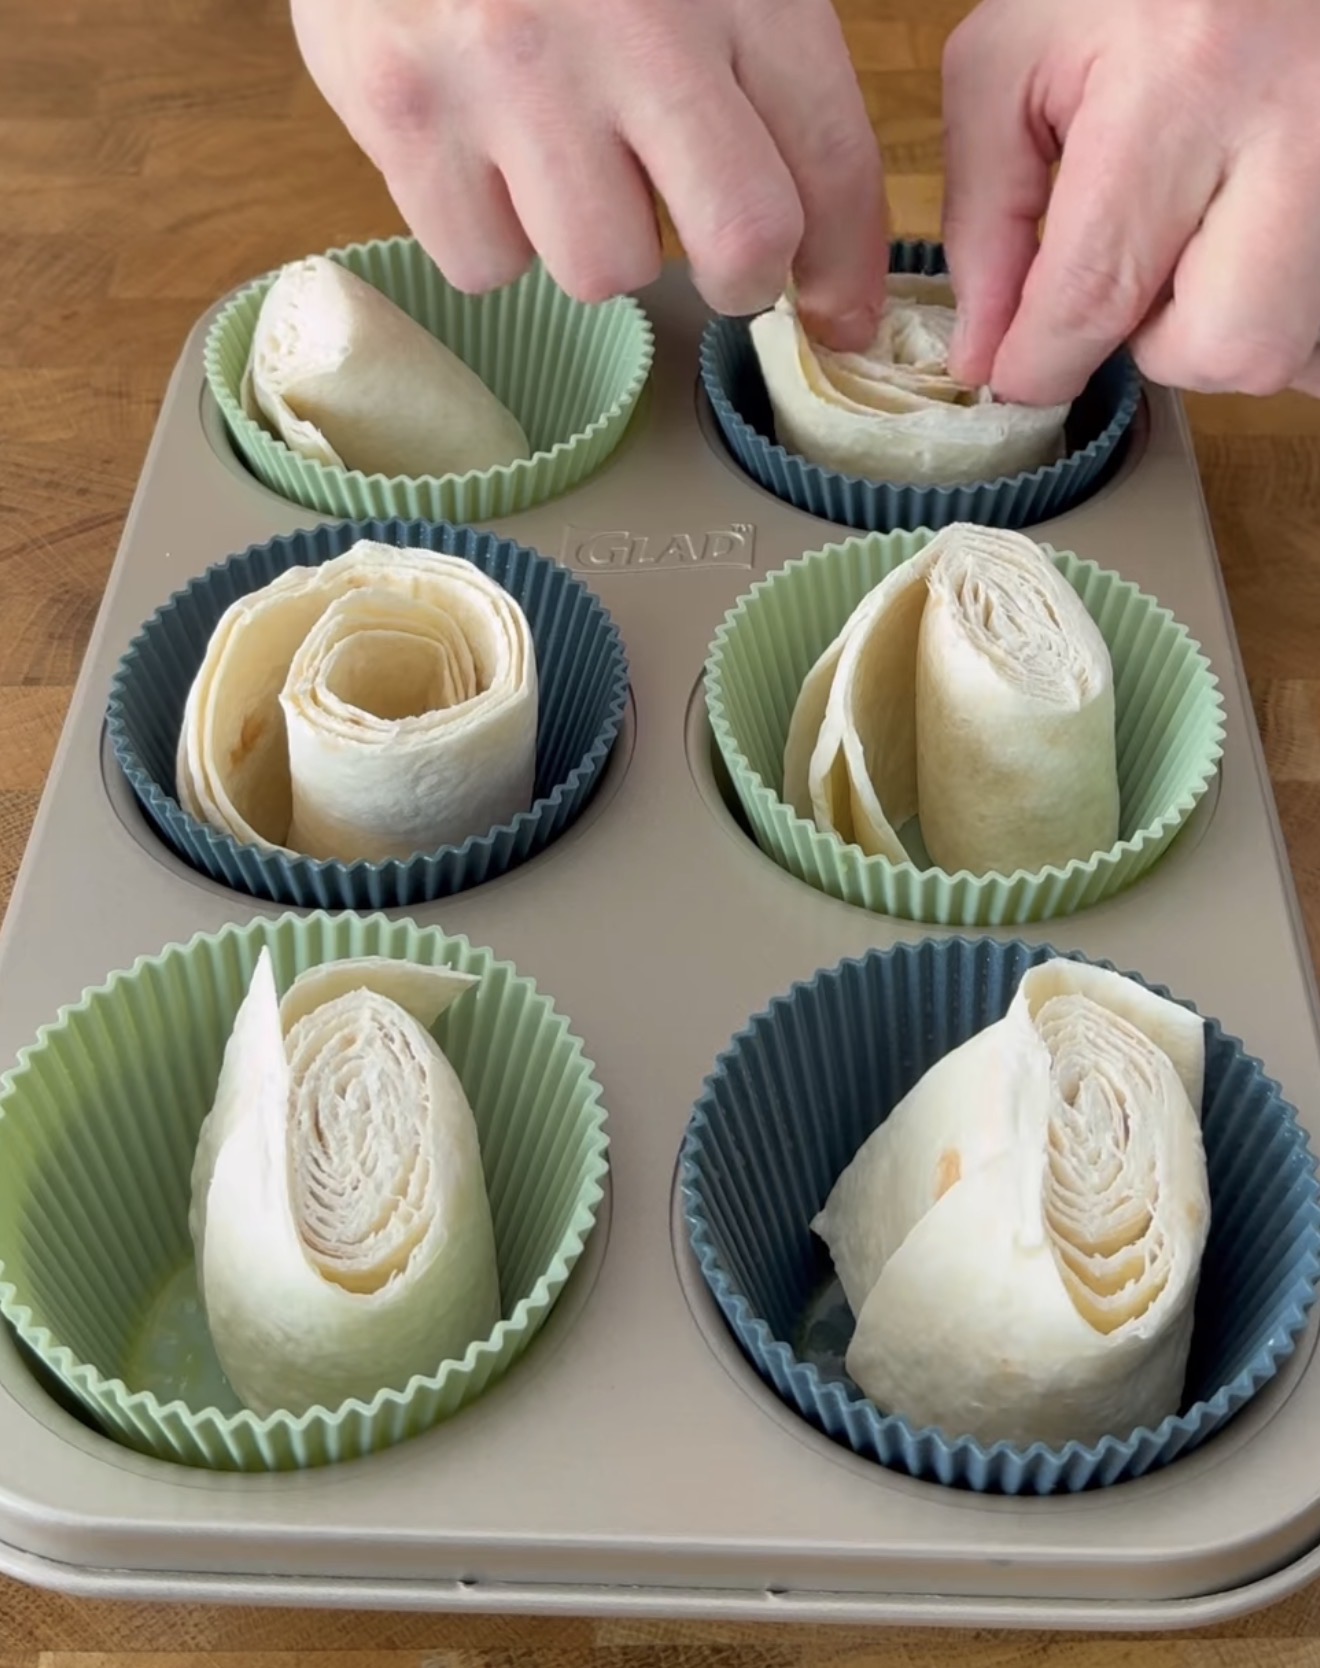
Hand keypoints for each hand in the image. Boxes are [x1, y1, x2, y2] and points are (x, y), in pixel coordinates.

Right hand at [290, 0, 888, 349]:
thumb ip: (768, 70)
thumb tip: (813, 257)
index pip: (830, 160)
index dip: (846, 265)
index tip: (840, 312)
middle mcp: (627, 24)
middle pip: (738, 242)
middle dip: (737, 278)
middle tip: (711, 259)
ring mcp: (510, 72)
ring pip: (600, 270)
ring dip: (595, 243)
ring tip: (564, 161)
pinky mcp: (407, 110)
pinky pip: (483, 261)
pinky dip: (493, 235)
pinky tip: (487, 157)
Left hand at [941, 0, 1319, 402]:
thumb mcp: (1019, 55)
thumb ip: (986, 210)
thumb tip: (984, 353)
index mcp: (1190, 75)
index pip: (1099, 287)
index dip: (1042, 364)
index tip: (1017, 377)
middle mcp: (1301, 123)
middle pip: (1222, 344)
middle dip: (1163, 340)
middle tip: (1143, 265)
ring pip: (1286, 345)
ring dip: (1226, 322)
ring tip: (1205, 232)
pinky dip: (1279, 306)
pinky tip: (1253, 233)